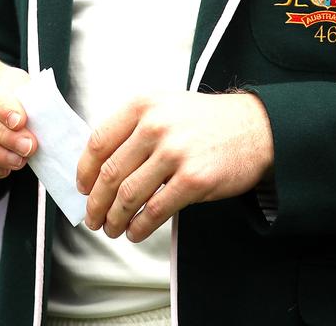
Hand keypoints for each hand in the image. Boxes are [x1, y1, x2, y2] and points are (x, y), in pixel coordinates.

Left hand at [77, 91, 273, 241]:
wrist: (253, 128)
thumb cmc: (205, 121)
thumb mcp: (165, 107)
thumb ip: (133, 127)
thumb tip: (99, 166)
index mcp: (143, 105)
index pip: (99, 142)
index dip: (85, 171)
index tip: (82, 188)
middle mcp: (156, 125)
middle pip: (110, 173)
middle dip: (96, 203)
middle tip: (93, 218)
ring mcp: (175, 152)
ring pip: (129, 196)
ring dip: (114, 219)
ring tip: (112, 228)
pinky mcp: (193, 179)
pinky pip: (155, 211)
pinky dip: (139, 227)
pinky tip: (135, 232)